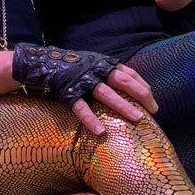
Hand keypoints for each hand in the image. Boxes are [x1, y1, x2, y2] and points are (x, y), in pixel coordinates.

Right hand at [12, 43, 156, 135]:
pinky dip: (91, 120)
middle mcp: (95, 70)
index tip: (152, 100)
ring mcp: (82, 81)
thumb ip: (107, 73)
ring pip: (106, 94)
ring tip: (137, 118)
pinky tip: (101, 131)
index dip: (143, 86)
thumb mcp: (92, 64)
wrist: (41, 63)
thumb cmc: (70, 66)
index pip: (129, 73)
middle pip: (123, 80)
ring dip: (123, 106)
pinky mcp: (68, 92)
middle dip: (141, 95)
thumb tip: (126, 85)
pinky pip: (81, 108)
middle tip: (153, 110)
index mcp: (103, 63)